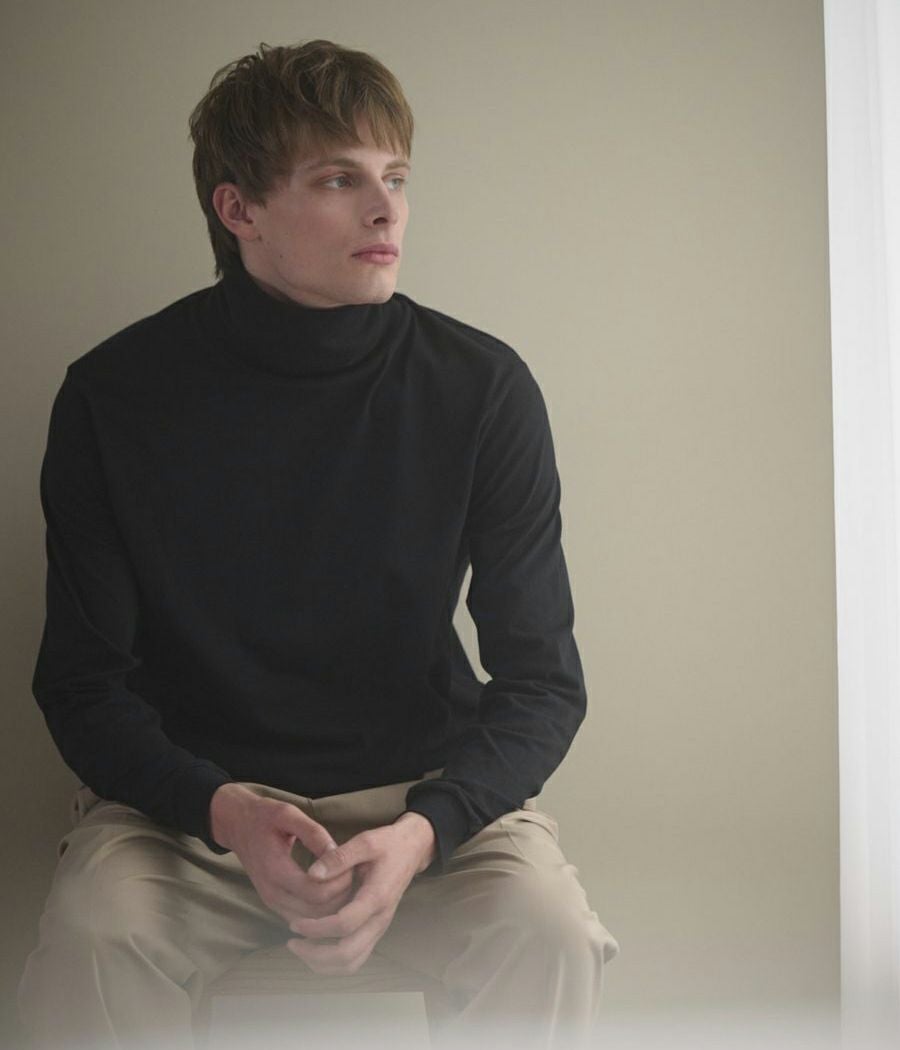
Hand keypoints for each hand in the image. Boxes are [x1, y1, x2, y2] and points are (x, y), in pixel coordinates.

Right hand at [209, 783, 354, 923]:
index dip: (340, 883)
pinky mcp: (274, 905)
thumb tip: (337, 854)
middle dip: (341, 896)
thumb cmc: (264, 817)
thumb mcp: (289, 814)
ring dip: (333, 906)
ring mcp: (271, 902)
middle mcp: (271, 893)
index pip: (316, 893)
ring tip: (346, 880)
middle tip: (354, 873)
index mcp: (275, 869)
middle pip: (317, 912)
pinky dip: (321, 910)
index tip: (352, 865)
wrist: (238, 826)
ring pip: (312, 920)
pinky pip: (303, 919)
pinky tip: (332, 889)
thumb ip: (313, 833)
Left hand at [286, 812, 436, 975]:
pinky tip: (316, 947)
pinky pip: (355, 958)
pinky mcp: (376, 930)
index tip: (294, 924)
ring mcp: (379, 928)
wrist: (412, 850)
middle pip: (347, 954)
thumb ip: (338, 857)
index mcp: (377, 897)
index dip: (316, 929)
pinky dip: (333, 962)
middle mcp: (380, 919)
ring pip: (351, 963)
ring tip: (300, 948)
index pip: (344, 925)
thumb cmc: (389, 844)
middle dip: (315, 954)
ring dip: (323, 963)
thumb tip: (311, 874)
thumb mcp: (365, 841)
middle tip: (292, 942)